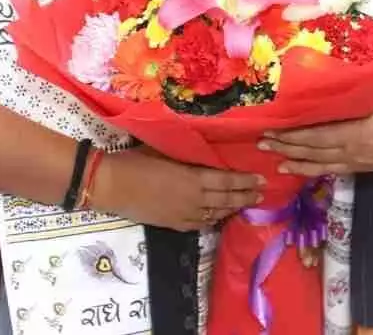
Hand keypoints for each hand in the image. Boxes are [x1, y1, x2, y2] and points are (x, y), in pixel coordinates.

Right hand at [91, 147, 263, 231]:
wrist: (111, 185)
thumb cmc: (136, 161)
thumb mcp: (165, 150)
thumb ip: (187, 154)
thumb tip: (203, 149)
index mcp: (192, 178)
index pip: (227, 181)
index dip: (245, 181)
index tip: (260, 179)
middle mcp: (193, 199)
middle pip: (226, 199)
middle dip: (245, 196)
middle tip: (261, 193)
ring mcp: (183, 214)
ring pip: (215, 213)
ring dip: (232, 208)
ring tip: (245, 204)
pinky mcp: (172, 224)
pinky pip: (200, 224)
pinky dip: (213, 219)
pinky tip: (218, 216)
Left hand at [259, 85, 372, 176]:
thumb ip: (354, 86)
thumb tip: (330, 75)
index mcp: (353, 128)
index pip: (313, 132)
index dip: (289, 131)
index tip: (269, 125)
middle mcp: (349, 148)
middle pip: (310, 148)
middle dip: (284, 145)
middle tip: (260, 141)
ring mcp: (356, 161)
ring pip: (318, 162)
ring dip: (294, 159)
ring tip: (273, 157)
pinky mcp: (363, 168)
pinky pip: (332, 170)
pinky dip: (313, 170)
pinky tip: (300, 169)